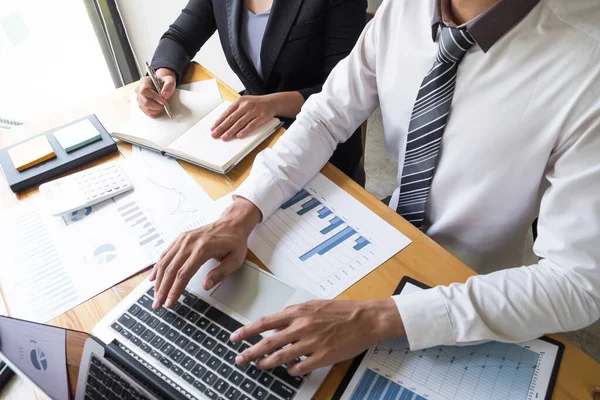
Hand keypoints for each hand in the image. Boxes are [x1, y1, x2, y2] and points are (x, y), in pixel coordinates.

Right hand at [136, 67, 175, 116]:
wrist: (162, 85)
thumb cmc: (164, 82)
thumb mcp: (169, 80)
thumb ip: (168, 86)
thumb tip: (165, 95)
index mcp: (144, 81)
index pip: (145, 90)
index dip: (154, 97)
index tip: (163, 101)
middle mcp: (139, 90)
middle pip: (145, 102)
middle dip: (157, 106)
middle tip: (165, 105)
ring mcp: (139, 99)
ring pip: (146, 109)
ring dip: (157, 109)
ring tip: (163, 105)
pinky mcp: (142, 106)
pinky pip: (148, 113)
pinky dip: (156, 112)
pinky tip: (159, 107)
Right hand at [150, 197, 261, 308]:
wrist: (232, 223)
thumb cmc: (234, 242)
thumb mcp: (235, 260)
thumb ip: (220, 273)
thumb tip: (206, 285)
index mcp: (203, 249)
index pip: (184, 273)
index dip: (174, 290)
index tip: (169, 302)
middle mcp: (190, 243)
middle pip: (170, 269)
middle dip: (162, 289)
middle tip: (157, 304)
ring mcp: (183, 239)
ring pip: (165, 262)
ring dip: (158, 280)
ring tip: (155, 295)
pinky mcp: (181, 238)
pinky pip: (165, 253)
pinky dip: (158, 267)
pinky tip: (153, 278)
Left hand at [211, 95, 276, 139]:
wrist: (272, 102)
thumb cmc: (256, 104)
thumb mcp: (245, 103)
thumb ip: (235, 110)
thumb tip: (223, 122)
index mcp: (239, 101)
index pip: (227, 113)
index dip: (219, 121)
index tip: (213, 128)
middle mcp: (246, 105)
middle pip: (231, 118)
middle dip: (222, 127)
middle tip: (215, 134)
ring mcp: (254, 111)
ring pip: (240, 123)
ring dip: (231, 131)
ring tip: (224, 137)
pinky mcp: (261, 117)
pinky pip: (252, 125)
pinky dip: (245, 130)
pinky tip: (239, 135)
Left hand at [230, 299, 404, 375]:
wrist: (365, 318)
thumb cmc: (341, 311)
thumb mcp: (314, 305)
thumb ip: (294, 314)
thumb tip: (277, 321)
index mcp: (298, 312)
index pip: (265, 322)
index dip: (247, 331)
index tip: (235, 337)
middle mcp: (301, 327)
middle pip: (268, 343)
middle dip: (250, 352)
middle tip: (239, 359)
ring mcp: (311, 342)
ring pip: (281, 357)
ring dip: (267, 364)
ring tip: (259, 367)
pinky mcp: (323, 356)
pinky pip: (300, 367)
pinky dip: (291, 370)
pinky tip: (289, 370)